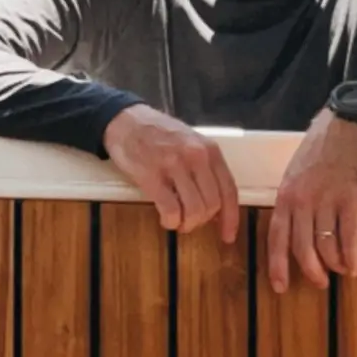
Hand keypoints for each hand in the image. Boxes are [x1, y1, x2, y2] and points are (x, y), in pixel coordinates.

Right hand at [102, 104, 241, 241]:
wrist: (125, 121)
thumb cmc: (158, 134)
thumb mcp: (191, 142)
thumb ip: (205, 168)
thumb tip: (216, 204)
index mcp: (209, 150)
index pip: (229, 190)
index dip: (231, 218)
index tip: (228, 236)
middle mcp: (196, 157)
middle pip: (212, 204)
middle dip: (202, 221)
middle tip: (190, 221)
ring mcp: (174, 166)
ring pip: (195, 210)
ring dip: (187, 224)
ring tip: (178, 222)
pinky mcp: (152, 176)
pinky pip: (171, 210)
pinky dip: (171, 221)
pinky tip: (166, 219)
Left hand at [267, 109, 356, 291]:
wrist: (344, 127)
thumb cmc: (319, 152)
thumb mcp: (294, 176)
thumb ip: (292, 204)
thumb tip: (293, 235)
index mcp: (285, 196)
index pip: (276, 238)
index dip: (277, 265)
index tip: (279, 286)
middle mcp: (302, 202)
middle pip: (302, 248)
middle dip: (311, 271)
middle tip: (319, 282)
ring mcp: (327, 201)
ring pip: (326, 246)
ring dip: (334, 264)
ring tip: (340, 270)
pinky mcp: (351, 200)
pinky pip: (349, 237)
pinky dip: (352, 256)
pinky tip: (354, 267)